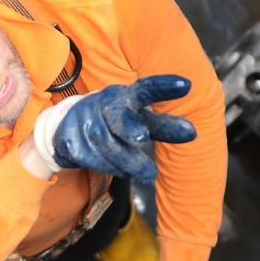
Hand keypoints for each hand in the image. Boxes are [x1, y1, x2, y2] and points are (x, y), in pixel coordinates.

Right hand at [32, 75, 195, 182]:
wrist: (66, 127)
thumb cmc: (114, 122)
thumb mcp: (139, 120)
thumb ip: (163, 126)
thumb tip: (193, 132)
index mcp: (125, 95)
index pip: (146, 88)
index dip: (165, 87)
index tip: (187, 86)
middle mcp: (104, 104)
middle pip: (119, 117)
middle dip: (129, 126)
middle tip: (142, 138)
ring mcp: (84, 121)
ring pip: (108, 146)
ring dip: (130, 163)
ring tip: (148, 174)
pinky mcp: (71, 141)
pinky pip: (93, 159)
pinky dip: (110, 168)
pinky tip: (118, 169)